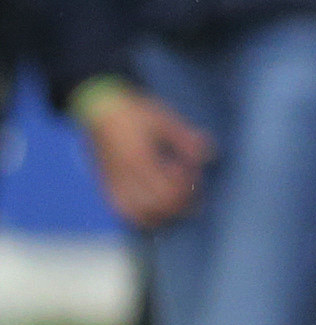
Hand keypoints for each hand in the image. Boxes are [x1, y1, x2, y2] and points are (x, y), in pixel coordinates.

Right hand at [79, 86, 212, 227]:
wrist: (99, 109)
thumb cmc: (134, 112)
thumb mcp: (164, 119)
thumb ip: (185, 138)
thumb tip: (208, 156)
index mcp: (138, 159)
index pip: (167, 189)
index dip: (187, 188)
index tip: (196, 175)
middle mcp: (122, 176)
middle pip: (155, 206)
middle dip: (178, 204)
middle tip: (192, 191)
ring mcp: (111, 183)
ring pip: (137, 214)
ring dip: (160, 214)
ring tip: (176, 201)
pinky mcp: (105, 185)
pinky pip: (121, 210)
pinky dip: (141, 215)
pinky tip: (155, 206)